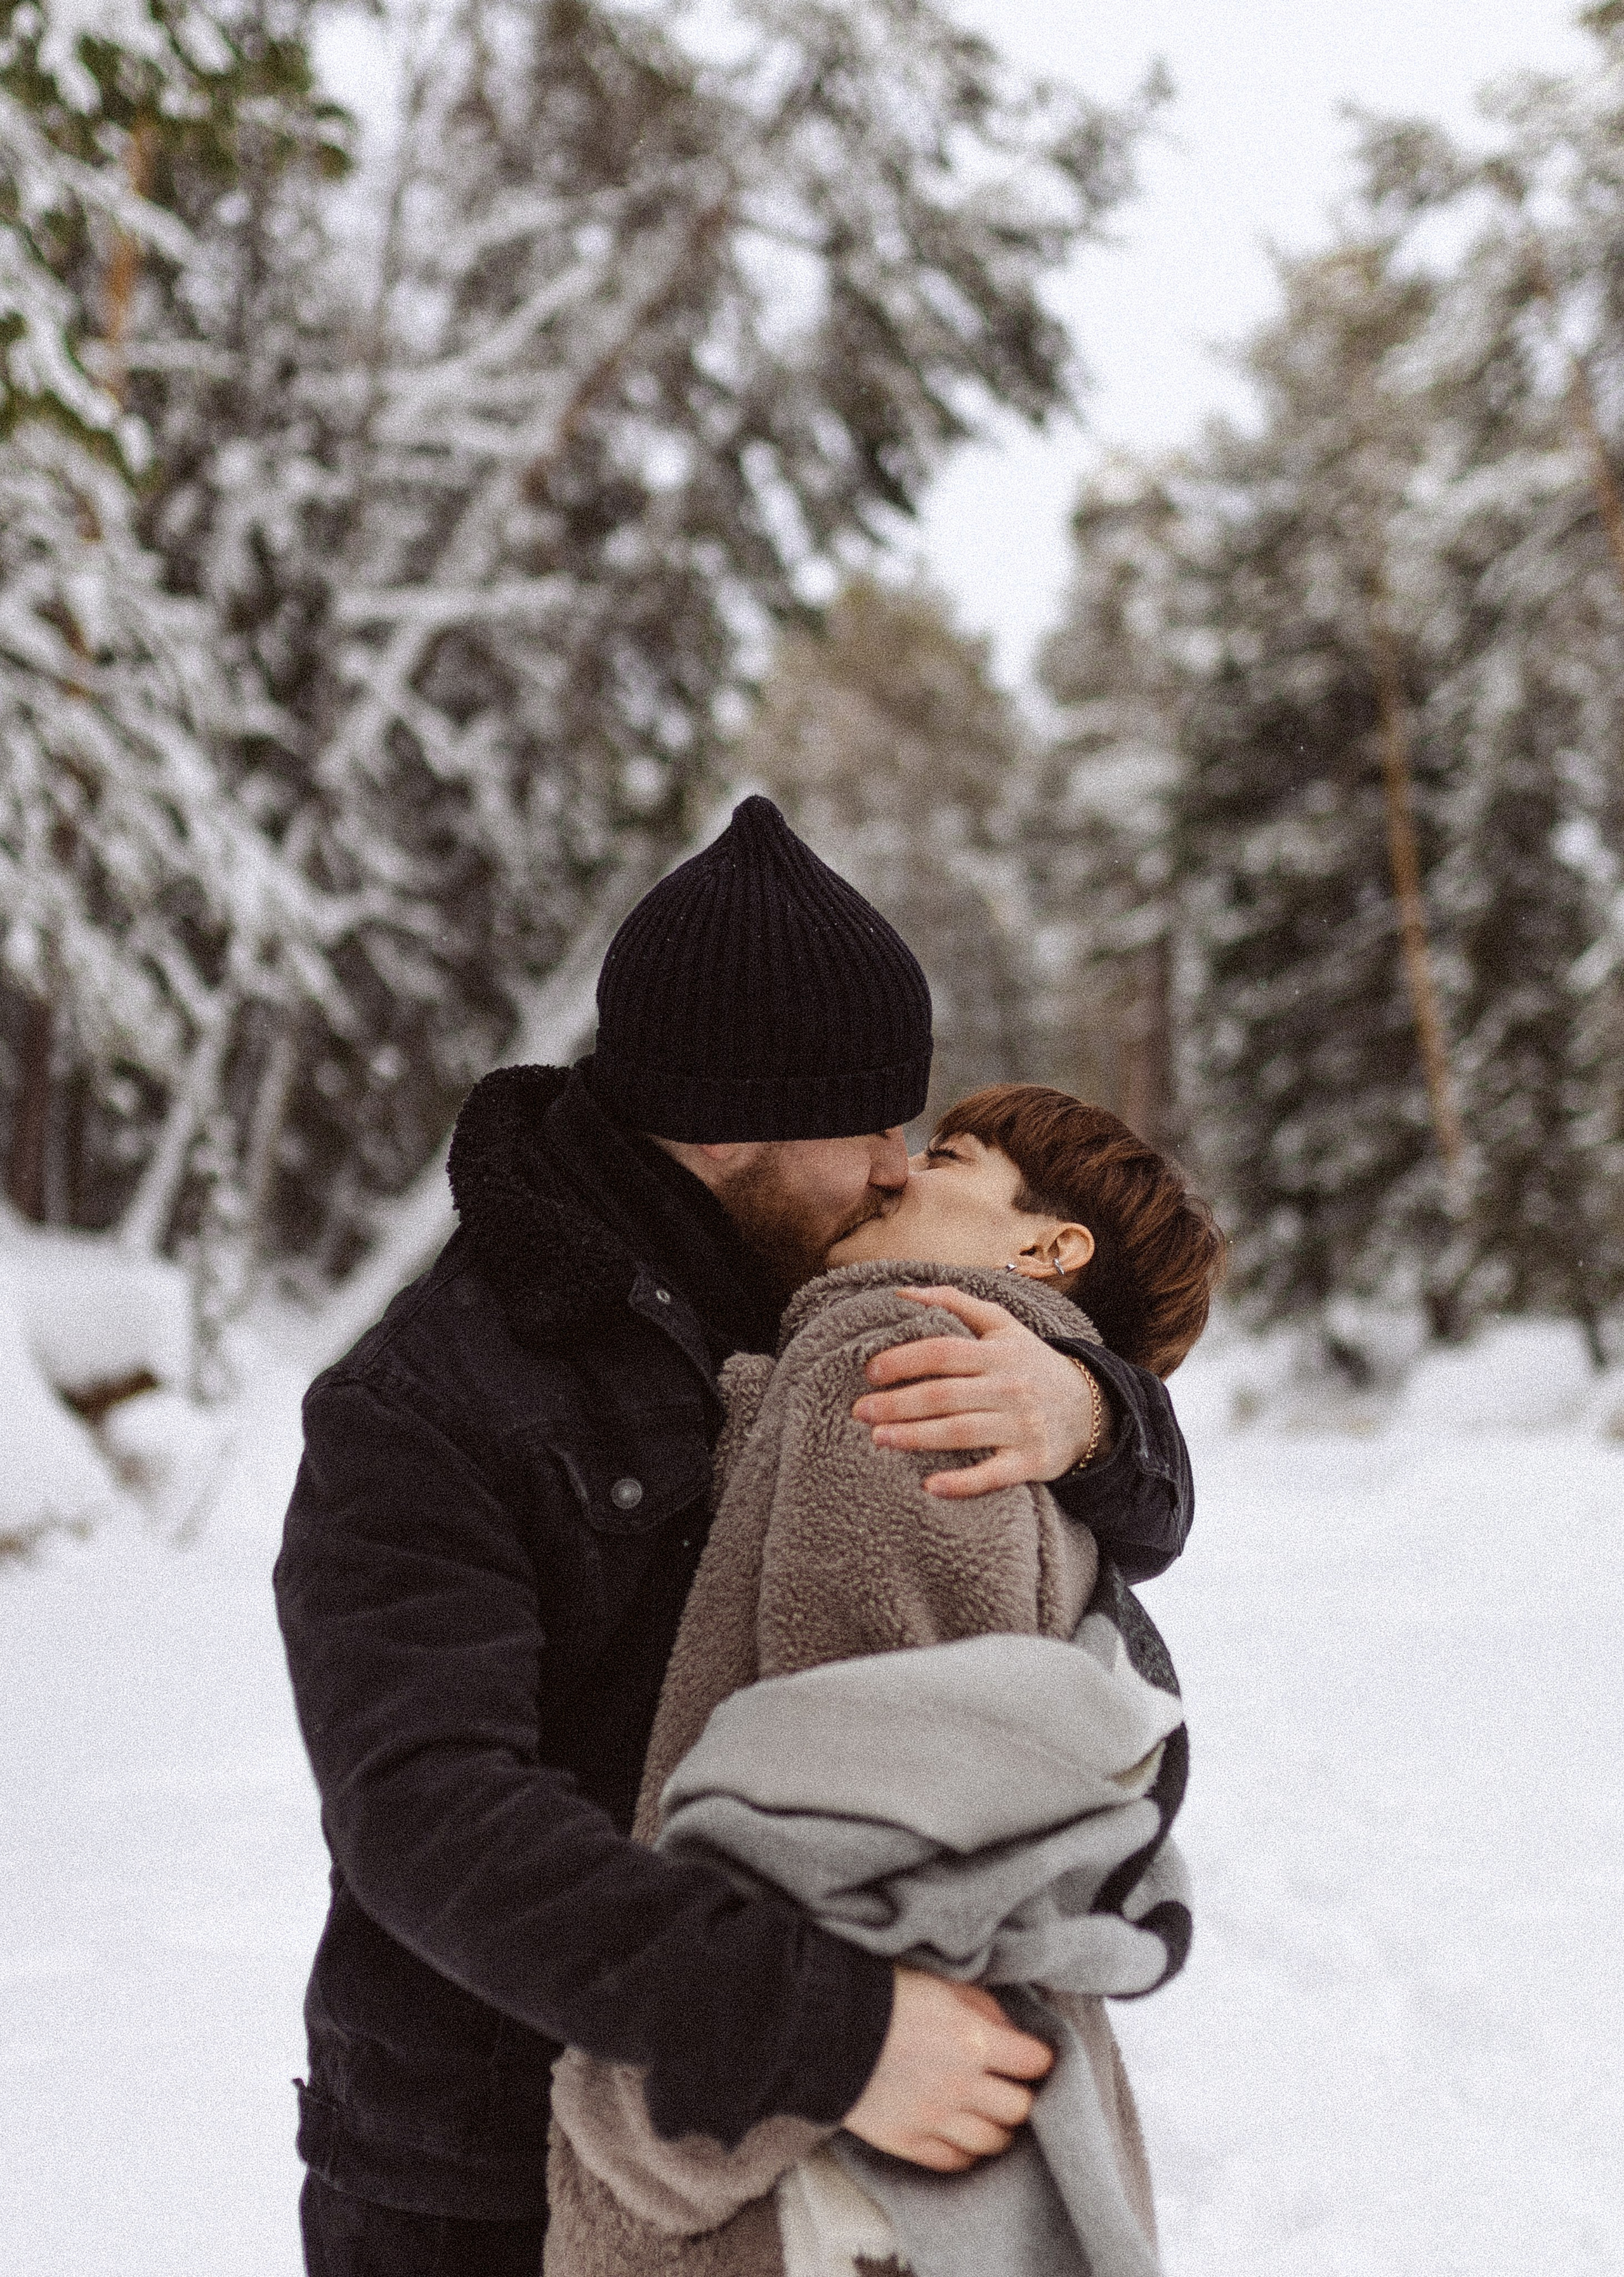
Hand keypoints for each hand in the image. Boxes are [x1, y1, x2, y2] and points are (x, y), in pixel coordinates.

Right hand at [843, 1969, 1053, 2171]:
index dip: (1038, 2059)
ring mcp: (934, 2119)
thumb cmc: (884, 1994)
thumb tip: (1011, 2033)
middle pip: (1019, 2109)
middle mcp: (961, 2086)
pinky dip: (966, 2152)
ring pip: (992, 2142)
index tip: (1033, 2058)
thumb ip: (983, 2007)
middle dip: (1023, 2096)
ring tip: (992, 2115)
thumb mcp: (942, 1983)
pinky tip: (963, 2135)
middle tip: (1014, 2087)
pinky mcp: (908, 2142)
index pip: (1033, 2062)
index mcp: (973, 2040)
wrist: (824, 2025)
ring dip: (1000, 2129)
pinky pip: (954, 2162)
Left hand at [851, 1285, 1112, 1496]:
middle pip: (945, 1395)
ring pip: (962, 1432)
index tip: (870, 1371)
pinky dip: (962, 1482)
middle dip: (898, 1403)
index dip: (903, 1360)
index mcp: (998, 1352)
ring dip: (916, 1437)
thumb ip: (955, 1302)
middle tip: (860, 1411)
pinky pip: (993, 1474)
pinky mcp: (1031, 1461)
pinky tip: (929, 1486)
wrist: (1089, 1408)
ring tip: (878, 1439)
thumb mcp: (1003, 1325)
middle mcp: (1010, 1387)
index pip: (943, 1351)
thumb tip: (903, 1293)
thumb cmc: (1031, 1363)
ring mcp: (1022, 1426)